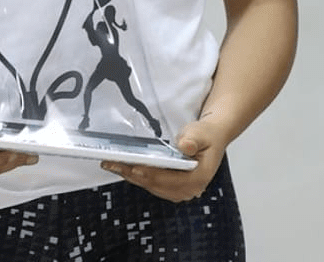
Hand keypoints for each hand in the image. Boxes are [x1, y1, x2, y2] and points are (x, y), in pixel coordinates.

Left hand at [101, 118, 224, 202]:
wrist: (211, 138)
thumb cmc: (207, 135)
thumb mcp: (203, 132)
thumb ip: (194, 138)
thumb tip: (185, 146)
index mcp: (198, 179)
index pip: (166, 179)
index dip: (147, 172)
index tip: (131, 165)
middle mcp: (189, 190)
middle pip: (155, 184)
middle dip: (132, 173)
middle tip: (112, 163)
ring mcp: (180, 191)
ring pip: (150, 186)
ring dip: (131, 176)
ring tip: (112, 165)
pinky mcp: (172, 188)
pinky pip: (151, 184)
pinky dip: (137, 176)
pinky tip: (124, 167)